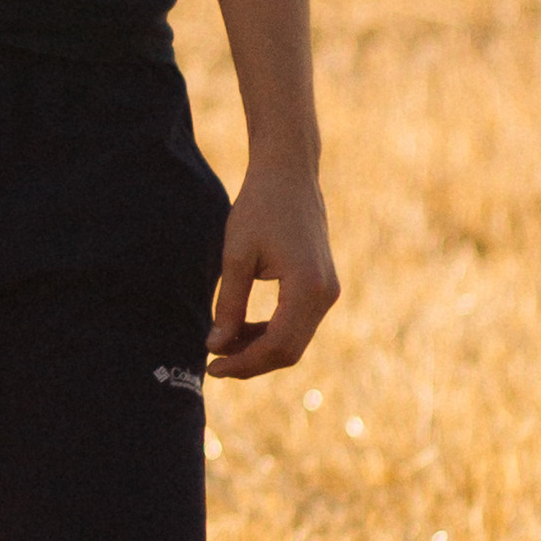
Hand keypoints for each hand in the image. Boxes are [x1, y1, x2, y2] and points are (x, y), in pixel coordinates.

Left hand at [206, 156, 339, 378]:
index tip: (211, 366)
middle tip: (214, 364)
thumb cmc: (259, 208)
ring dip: (259, 349)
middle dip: (251, 362)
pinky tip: (242, 330)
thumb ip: (229, 306)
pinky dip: (271, 333)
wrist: (288, 175)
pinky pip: (298, 324)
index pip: (277, 345)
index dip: (244, 362)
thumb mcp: (236, 257)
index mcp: (307, 287)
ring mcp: (328, 292)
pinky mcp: (323, 288)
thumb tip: (217, 347)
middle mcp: (326, 294)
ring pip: (295, 341)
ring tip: (223, 345)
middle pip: (289, 351)